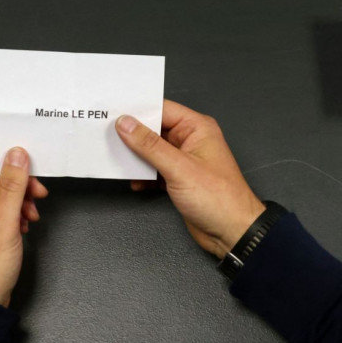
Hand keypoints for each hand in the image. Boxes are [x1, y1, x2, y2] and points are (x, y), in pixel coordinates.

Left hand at [0, 149, 48, 306]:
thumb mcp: (3, 224)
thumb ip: (12, 186)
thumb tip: (17, 155)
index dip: (7, 160)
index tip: (31, 163)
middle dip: (18, 184)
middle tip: (37, 193)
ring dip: (19, 200)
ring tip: (30, 215)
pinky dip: (15, 213)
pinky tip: (24, 224)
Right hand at [115, 100, 263, 258]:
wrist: (232, 232)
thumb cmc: (220, 199)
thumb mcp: (179, 168)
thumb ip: (150, 145)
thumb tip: (127, 125)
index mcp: (198, 128)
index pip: (163, 110)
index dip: (139, 111)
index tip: (115, 113)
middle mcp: (191, 141)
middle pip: (155, 130)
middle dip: (133, 135)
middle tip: (109, 136)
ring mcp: (185, 161)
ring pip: (153, 151)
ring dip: (137, 157)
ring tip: (118, 159)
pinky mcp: (179, 179)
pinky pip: (155, 170)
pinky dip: (144, 176)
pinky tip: (135, 181)